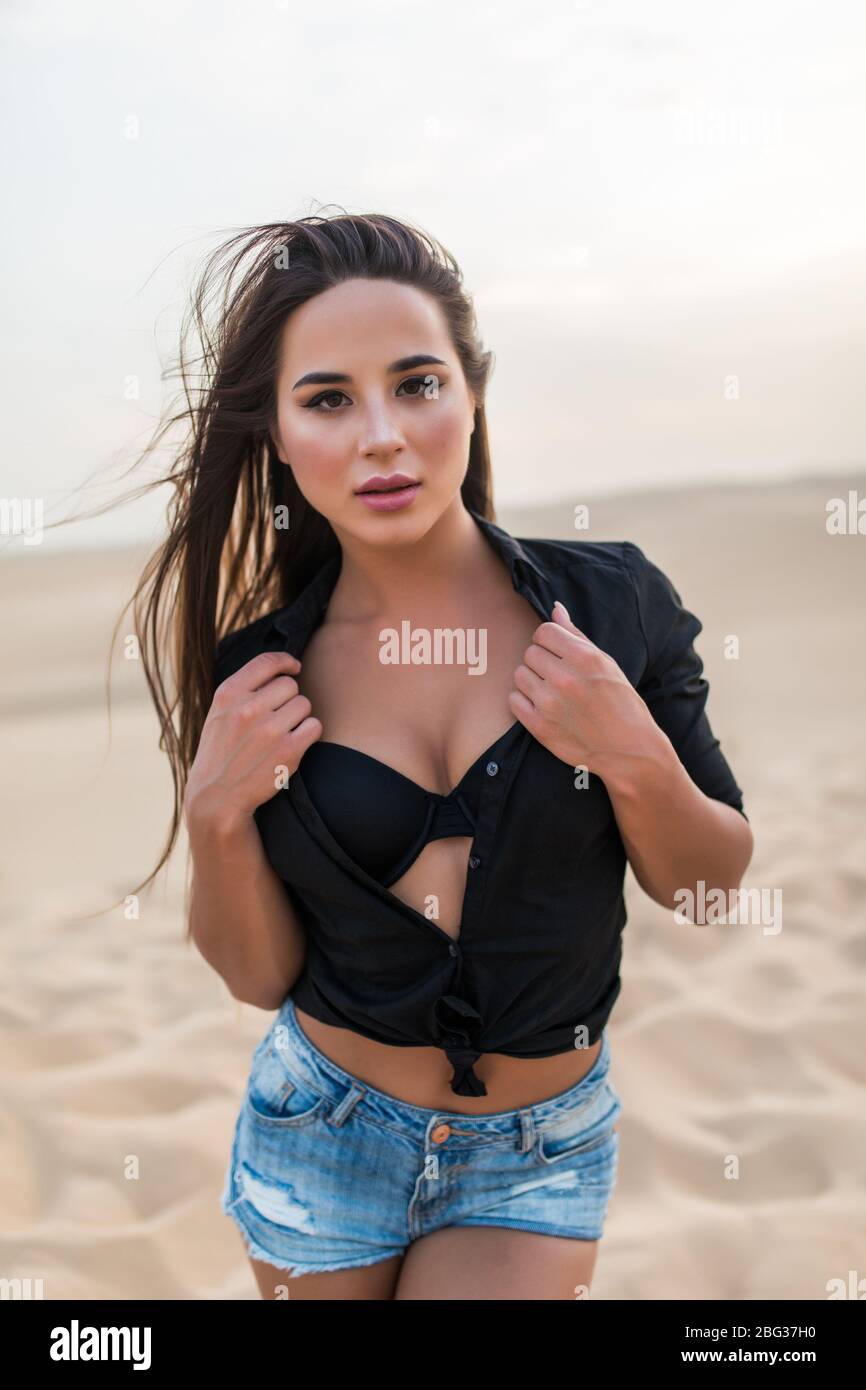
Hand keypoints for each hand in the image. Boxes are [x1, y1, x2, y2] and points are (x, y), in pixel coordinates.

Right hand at [184, 651, 321, 834]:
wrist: (216, 797)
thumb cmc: (221, 752)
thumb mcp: (220, 713)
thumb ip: (245, 690)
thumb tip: (282, 669)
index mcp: (228, 694)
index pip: (267, 661)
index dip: (286, 661)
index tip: (294, 668)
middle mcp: (248, 709)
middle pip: (290, 685)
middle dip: (288, 699)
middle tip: (277, 718)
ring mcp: (269, 730)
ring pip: (304, 704)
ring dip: (299, 717)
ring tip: (281, 733)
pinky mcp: (288, 752)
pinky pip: (315, 726)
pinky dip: (309, 733)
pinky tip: (293, 743)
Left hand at [508, 600, 665, 779]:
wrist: (629, 750)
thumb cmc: (621, 703)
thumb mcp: (607, 664)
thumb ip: (577, 636)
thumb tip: (555, 609)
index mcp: (585, 658)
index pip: (544, 632)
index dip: (548, 641)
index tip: (558, 653)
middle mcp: (566, 679)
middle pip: (530, 652)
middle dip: (541, 661)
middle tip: (557, 675)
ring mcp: (550, 704)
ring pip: (519, 675)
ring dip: (531, 681)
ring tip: (552, 692)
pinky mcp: (539, 727)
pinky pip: (513, 701)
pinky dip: (524, 702)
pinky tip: (544, 707)